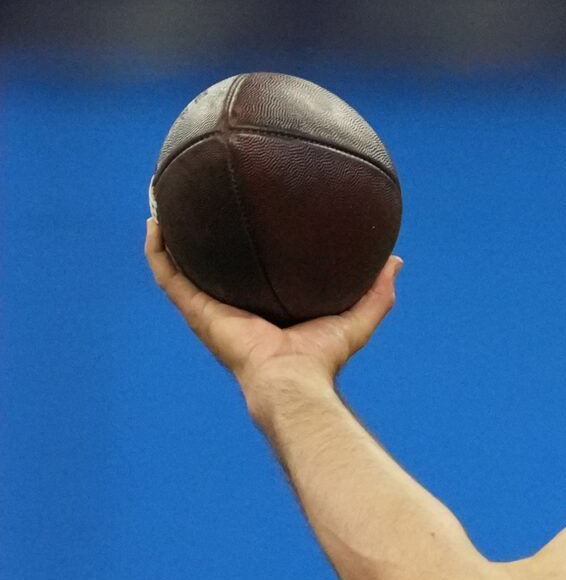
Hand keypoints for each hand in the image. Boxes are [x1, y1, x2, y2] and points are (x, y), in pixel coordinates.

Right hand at [145, 217, 400, 392]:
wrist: (293, 379)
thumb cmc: (322, 358)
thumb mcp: (356, 318)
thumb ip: (377, 292)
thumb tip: (396, 261)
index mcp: (262, 307)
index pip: (248, 273)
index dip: (244, 247)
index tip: (245, 215)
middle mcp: (230, 306)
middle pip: (209, 265)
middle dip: (200, 236)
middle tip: (197, 200)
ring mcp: (208, 308)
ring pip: (179, 265)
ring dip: (168, 235)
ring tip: (163, 200)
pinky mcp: (196, 311)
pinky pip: (168, 276)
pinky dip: (157, 250)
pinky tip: (156, 222)